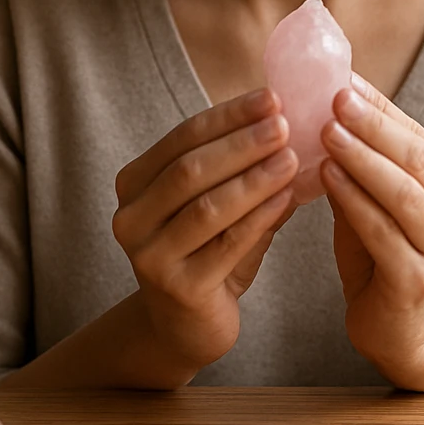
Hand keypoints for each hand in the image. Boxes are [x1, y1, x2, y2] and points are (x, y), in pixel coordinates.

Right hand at [112, 87, 298, 377]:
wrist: (187, 327)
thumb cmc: (208, 253)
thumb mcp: (219, 204)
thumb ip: (242, 167)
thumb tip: (292, 120)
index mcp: (135, 184)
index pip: (182, 137)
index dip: (228, 116)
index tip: (272, 97)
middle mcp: (131, 218)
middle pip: (190, 169)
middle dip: (242, 143)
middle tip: (285, 124)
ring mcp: (149, 257)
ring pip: (206, 207)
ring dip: (253, 179)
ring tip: (292, 158)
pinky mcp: (178, 289)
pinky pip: (226, 245)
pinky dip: (260, 217)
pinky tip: (288, 198)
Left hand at [320, 73, 423, 388]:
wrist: (394, 332)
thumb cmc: (378, 257)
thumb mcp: (371, 201)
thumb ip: (361, 162)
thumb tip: (326, 103)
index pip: (418, 137)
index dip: (381, 107)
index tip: (343, 79)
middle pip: (418, 160)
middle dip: (374, 125)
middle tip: (335, 98)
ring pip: (404, 194)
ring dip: (363, 158)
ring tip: (326, 132)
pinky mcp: (419, 281)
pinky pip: (383, 232)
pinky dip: (354, 200)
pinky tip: (327, 177)